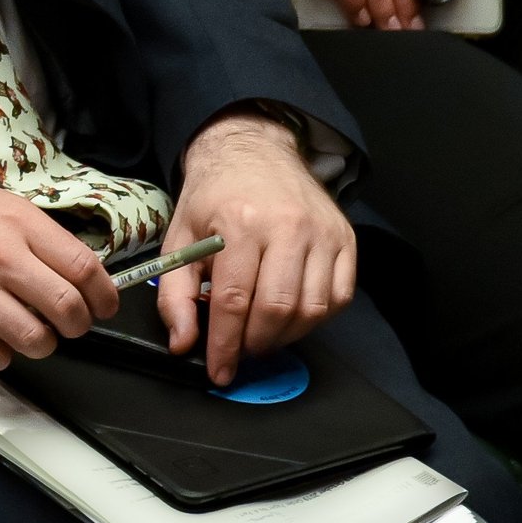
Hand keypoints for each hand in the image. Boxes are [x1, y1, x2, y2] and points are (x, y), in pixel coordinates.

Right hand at [0, 181, 116, 369]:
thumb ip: (38, 236)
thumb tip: (80, 273)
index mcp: (15, 223)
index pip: (84, 268)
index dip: (104, 296)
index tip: (102, 306)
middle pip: (67, 309)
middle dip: (77, 325)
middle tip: (68, 324)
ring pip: (34, 340)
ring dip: (40, 344)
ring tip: (29, 333)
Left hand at [153, 109, 356, 384]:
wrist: (253, 152)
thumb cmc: (214, 198)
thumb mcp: (180, 238)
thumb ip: (176, 294)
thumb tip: (183, 342)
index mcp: (240, 223)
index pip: (234, 300)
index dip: (225, 344)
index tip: (219, 371)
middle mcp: (287, 227)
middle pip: (277, 309)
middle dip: (255, 343)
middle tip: (239, 351)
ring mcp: (322, 233)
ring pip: (312, 309)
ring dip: (285, 336)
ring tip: (261, 336)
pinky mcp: (345, 239)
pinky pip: (339, 297)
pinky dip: (315, 319)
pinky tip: (291, 318)